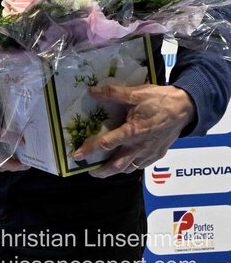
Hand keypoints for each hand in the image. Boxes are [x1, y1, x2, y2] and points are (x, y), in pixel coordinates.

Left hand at [72, 84, 194, 176]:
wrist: (186, 108)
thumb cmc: (160, 101)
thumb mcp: (135, 94)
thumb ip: (112, 94)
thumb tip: (91, 91)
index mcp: (132, 132)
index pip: (106, 144)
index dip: (90, 151)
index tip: (77, 156)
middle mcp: (140, 146)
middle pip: (117, 165)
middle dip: (102, 171)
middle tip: (90, 171)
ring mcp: (150, 153)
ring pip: (129, 168)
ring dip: (115, 171)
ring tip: (104, 170)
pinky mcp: (158, 154)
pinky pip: (141, 166)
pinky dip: (130, 167)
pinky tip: (125, 163)